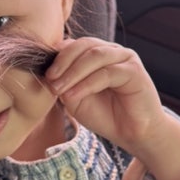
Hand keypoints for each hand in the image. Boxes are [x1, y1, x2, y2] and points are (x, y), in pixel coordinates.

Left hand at [45, 38, 179, 179]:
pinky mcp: (135, 71)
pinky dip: (86, 83)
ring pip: (94, 55)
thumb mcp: (76, 98)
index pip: (75, 45)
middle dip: (63, 62)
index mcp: (98, 54)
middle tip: (50, 81)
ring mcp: (125, 59)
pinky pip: (106, 72)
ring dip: (73, 72)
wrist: (134, 135)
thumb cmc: (107, 116)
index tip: (44, 76)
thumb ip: (65, 82)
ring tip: (58, 89)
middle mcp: (113, 51)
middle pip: (84, 45)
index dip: (58, 57)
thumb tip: (49, 70)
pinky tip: (73, 95)